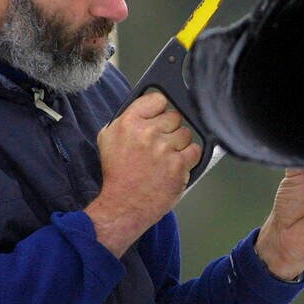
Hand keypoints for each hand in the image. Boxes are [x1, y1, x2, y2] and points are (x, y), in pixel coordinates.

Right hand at [86, 91, 201, 255]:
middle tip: (160, 143)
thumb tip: (147, 109)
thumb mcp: (108, 138)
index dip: (160, 109)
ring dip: (180, 144)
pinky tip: (175, 165)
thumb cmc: (117, 174)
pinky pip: (195, 151)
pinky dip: (189, 158)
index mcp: (129, 122)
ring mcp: (165, 149)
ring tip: (167, 157)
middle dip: (169, 129)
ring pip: (186, 133)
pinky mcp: (179, 166)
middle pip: (175, 116)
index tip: (159, 117)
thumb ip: (127, 119)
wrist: (123, 204)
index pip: (158, 99)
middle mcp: (147, 133)